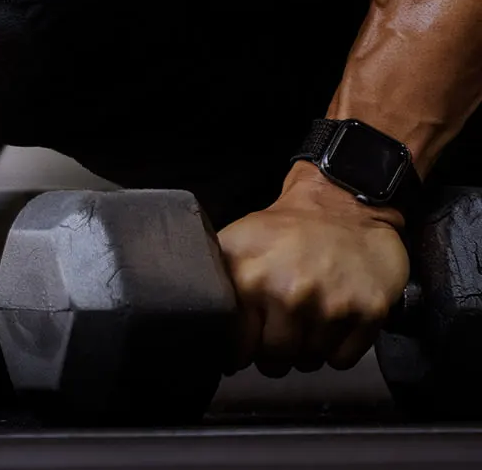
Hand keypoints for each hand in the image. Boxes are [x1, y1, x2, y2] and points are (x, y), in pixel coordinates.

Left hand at [217, 165, 408, 375]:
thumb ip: (216, 282)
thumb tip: (198, 328)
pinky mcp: (369, 312)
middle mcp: (289, 294)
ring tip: (306, 324)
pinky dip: (336, 351)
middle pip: (274, 360)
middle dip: (273, 355)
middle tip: (278, 335)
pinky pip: (343, 359)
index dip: (239, 350)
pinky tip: (332, 325)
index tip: (245, 346)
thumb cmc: (287, 228)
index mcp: (250, 278)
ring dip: (306, 352)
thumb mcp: (236, 242)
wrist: (345, 204)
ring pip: (309, 362)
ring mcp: (331, 305)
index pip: (236, 345)